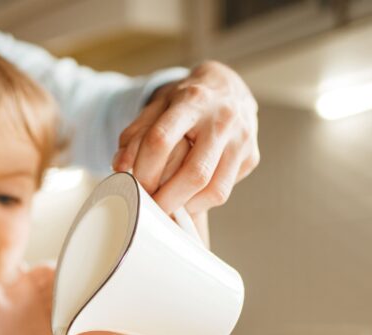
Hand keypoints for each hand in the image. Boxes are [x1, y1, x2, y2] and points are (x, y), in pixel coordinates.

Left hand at [113, 61, 259, 214]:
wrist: (229, 86)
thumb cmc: (187, 100)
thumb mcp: (157, 107)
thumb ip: (135, 134)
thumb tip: (119, 167)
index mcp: (192, 100)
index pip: (161, 140)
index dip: (144, 170)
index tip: (135, 187)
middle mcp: (222, 118)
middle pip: (194, 173)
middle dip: (168, 200)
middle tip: (152, 211)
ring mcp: (242, 139)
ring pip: (214, 189)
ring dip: (187, 206)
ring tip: (170, 206)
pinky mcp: (252, 156)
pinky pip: (224, 190)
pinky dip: (202, 201)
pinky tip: (189, 195)